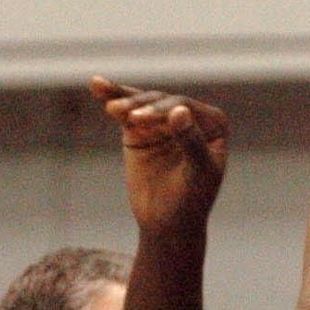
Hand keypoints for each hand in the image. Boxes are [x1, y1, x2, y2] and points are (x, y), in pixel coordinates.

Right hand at [90, 78, 227, 236]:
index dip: (162, 111)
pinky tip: (97, 85)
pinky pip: (126, 111)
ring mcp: (162, 121)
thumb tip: (179, 110)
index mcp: (212, 123)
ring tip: (112, 108)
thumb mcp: (197, 174)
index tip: (140, 120)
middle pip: (161, 102)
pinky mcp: (140, 128)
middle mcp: (188, 116)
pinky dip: (112, 98)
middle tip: (128, 119)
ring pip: (142, 102)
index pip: (184, 107)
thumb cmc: (190, 202)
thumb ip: (192, 142)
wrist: (166, 225)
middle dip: (142, 107)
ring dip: (124, 101)